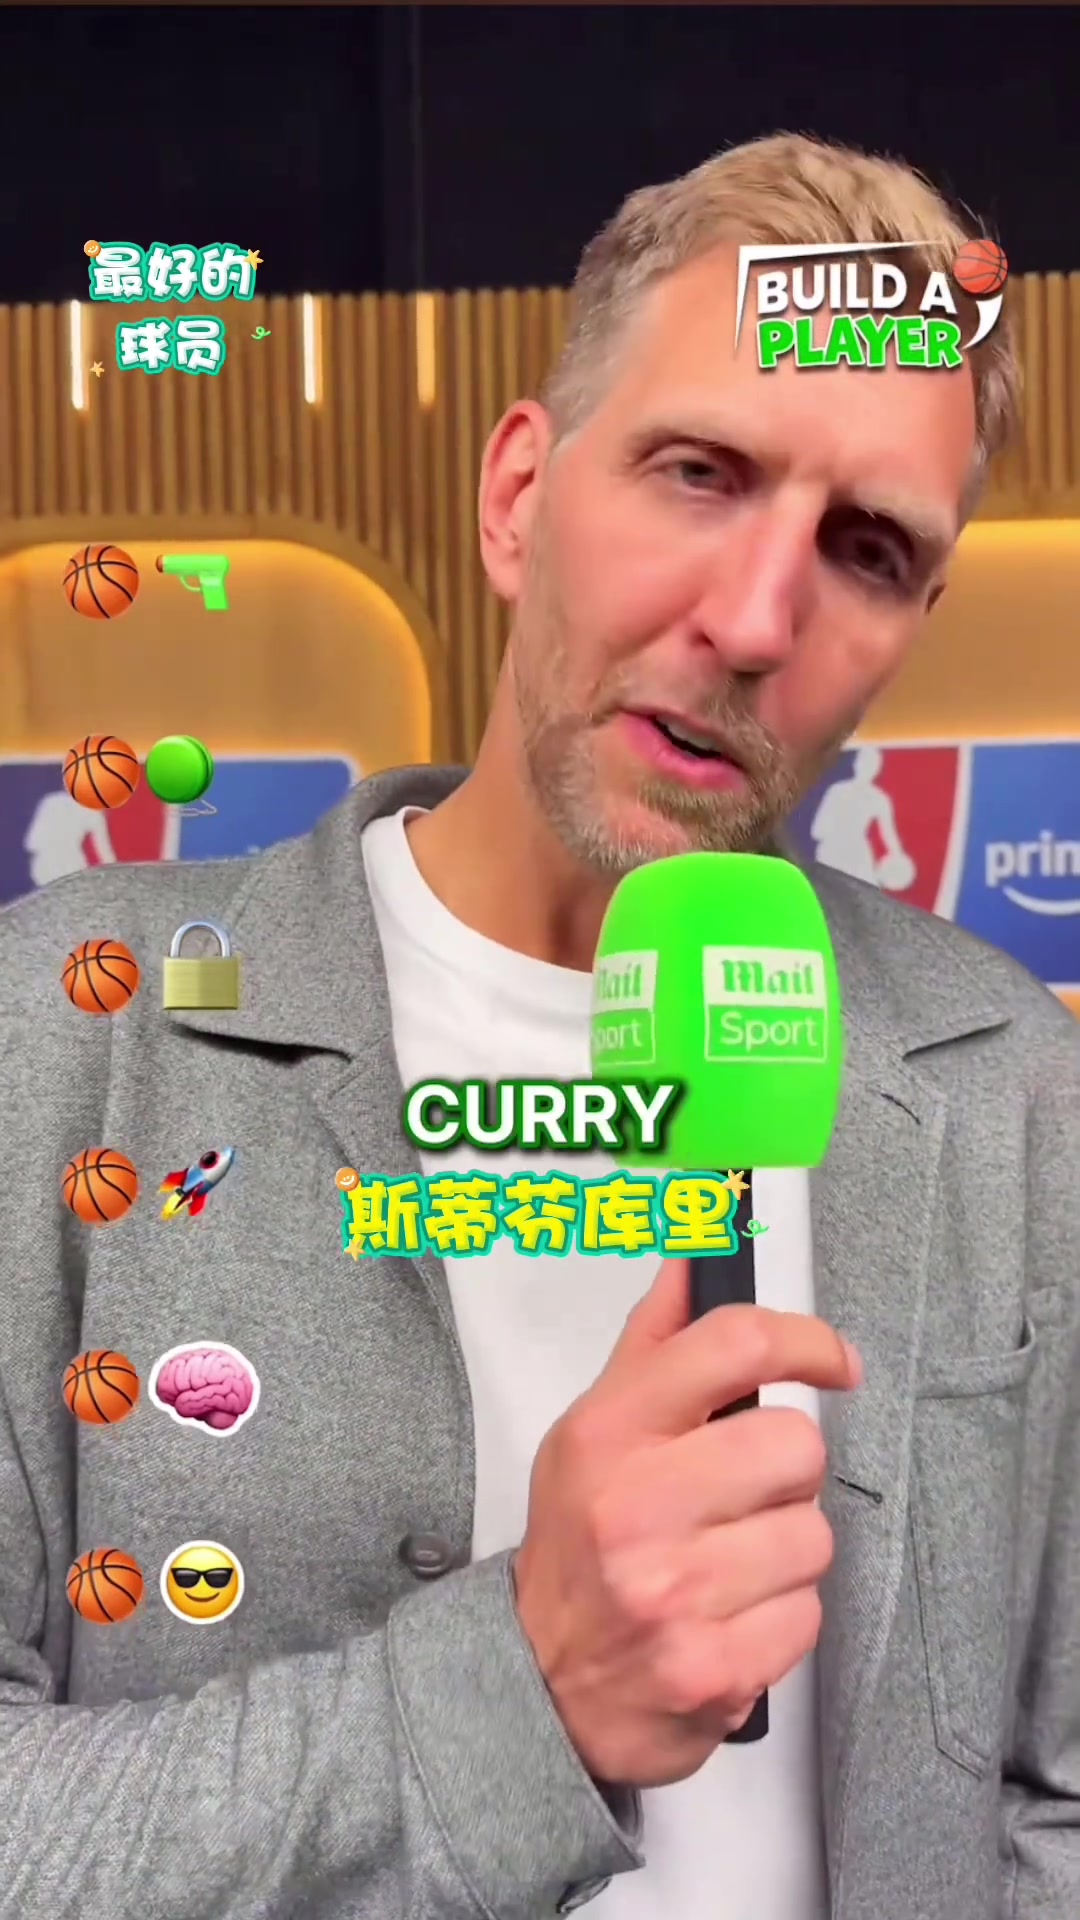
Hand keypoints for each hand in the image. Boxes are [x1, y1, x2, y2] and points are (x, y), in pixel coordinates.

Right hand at [513, 1258, 860, 1787]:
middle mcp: (637, 1506)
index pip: (736, 1345)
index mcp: (610, 1432)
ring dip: (785, 1550)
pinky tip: (730, 1615)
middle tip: (742, 1492)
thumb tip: (696, 1258)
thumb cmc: (577, 1544)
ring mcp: (674, 1592)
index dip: (806, 1339)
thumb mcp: (593, 1430)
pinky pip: (809, 1617)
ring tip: (730, 1561)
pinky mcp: (713, 1669)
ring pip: (813, 1535)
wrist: (537, 1685)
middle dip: (785, 1471)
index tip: (832, 1358)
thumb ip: (657, 1342)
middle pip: (797, 1445)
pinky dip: (781, 1619)